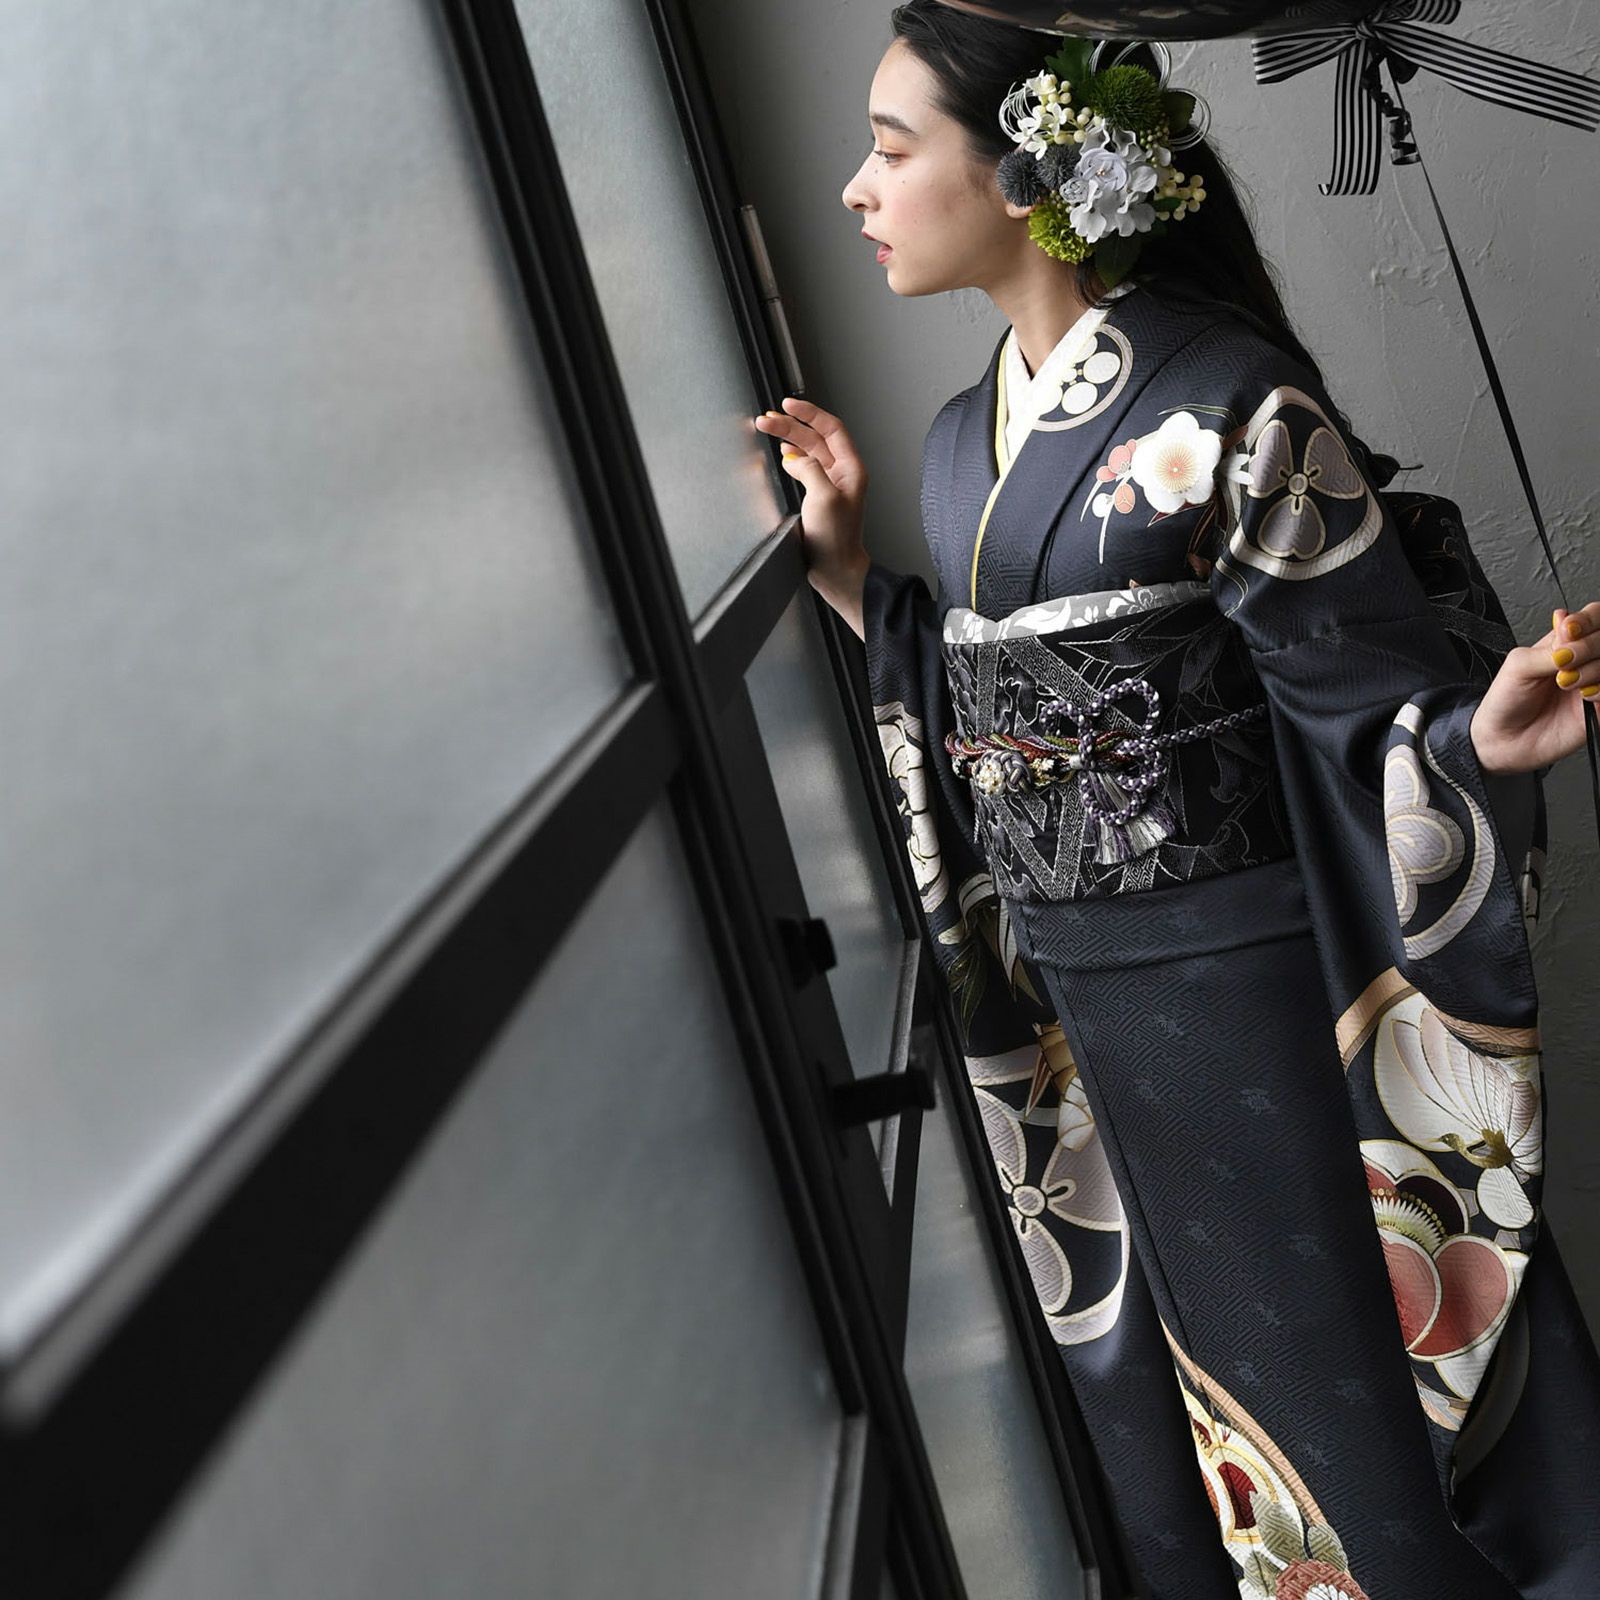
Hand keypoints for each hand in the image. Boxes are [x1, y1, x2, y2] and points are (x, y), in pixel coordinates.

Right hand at [753, 396, 869, 639]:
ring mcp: (829, 485)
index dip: (809, 413)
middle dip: (790, 426)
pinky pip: (803, 467)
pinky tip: (781, 454)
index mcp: (851, 468)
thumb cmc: (836, 540)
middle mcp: (842, 473)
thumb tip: (794, 457)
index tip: (788, 405)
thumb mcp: (823, 497)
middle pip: (815, 437)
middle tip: (766, 420)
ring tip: (766, 429)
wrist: (835, 570)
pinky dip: (790, 457)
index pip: (831, 428)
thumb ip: (809, 469)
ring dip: (787, 439)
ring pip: (807, 451)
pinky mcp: (817, 496)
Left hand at [1471, 603, 1599, 774]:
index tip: (1570, 630)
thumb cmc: (1506, 700)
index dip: (1588, 620)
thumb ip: (1550, 647)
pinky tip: (1584, 697)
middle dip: (1588, 646)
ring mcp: (1595, 682)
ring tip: (1566, 682)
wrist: (1503, 739)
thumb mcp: (1519, 665)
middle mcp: (1585, 660)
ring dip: (1594, 669)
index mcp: (1566, 643)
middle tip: (1562, 662)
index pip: (1594, 617)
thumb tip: (1568, 622)